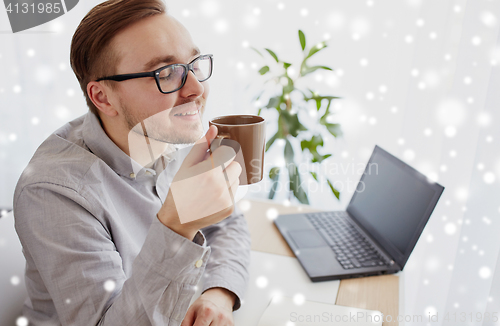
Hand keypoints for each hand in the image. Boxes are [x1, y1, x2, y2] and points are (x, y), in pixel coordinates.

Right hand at [157, 125, 241, 239]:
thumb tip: (214, 128)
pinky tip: (213, 194)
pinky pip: (234, 191)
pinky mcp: (230, 208)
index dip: (222, 152)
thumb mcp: (186, 165)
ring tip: (212, 183)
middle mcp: (220, 186)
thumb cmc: (180, 188)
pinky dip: (227, 190)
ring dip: (228, 177)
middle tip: (213, 169)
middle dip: (227, 164)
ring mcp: (227, 198)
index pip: (229, 152)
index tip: (215, 155)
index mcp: (209, 172)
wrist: (178, 218)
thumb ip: (201, 145)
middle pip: (237, 165)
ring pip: (237, 178)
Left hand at [180, 288, 234, 325]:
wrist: (220, 297)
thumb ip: (185, 324)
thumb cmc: (204, 304)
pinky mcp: (232, 325)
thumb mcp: (191, 311)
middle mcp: (219, 317)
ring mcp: (227, 322)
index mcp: (207, 311)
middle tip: (199, 324)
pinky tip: (212, 324)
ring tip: (206, 324)